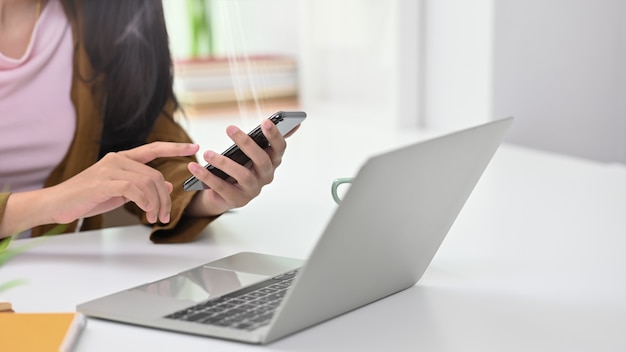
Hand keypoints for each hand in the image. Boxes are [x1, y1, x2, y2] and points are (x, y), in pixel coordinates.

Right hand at [49, 142, 198, 223]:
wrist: (58, 203)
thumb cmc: (89, 197)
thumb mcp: (121, 192)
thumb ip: (143, 187)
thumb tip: (168, 187)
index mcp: (122, 159)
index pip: (153, 149)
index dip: (175, 148)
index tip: (194, 147)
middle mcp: (118, 159)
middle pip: (155, 175)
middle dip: (165, 198)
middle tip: (164, 216)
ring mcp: (110, 169)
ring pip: (148, 183)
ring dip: (156, 204)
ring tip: (154, 218)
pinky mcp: (103, 182)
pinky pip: (134, 189)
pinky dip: (144, 201)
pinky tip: (144, 210)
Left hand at [186, 119, 297, 215]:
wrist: (224, 193)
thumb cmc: (241, 166)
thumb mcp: (253, 152)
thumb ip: (269, 139)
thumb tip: (296, 123)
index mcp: (272, 162)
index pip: (279, 148)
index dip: (274, 136)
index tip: (265, 121)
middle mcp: (266, 177)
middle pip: (261, 160)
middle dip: (247, 143)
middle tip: (230, 128)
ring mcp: (252, 190)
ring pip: (243, 175)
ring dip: (224, 163)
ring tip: (207, 153)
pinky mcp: (236, 200)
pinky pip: (221, 187)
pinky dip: (207, 176)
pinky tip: (194, 167)